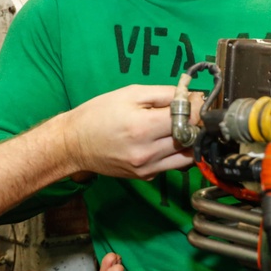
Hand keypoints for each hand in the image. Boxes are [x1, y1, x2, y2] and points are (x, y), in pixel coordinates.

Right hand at [65, 85, 193, 179]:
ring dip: (190, 140)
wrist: (74, 144)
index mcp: (143, 127)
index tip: (195, 99)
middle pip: (190, 137)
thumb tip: (191, 95)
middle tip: (190, 111)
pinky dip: (175, 152)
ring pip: (187, 155)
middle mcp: (147, 152)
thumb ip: (163, 94)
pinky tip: (164, 140)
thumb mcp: (129, 94)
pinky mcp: (146, 176)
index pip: (187, 117)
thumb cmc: (98, 113)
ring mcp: (148, 168)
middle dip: (195, 122)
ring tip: (180, 127)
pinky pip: (172, 164)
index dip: (196, 106)